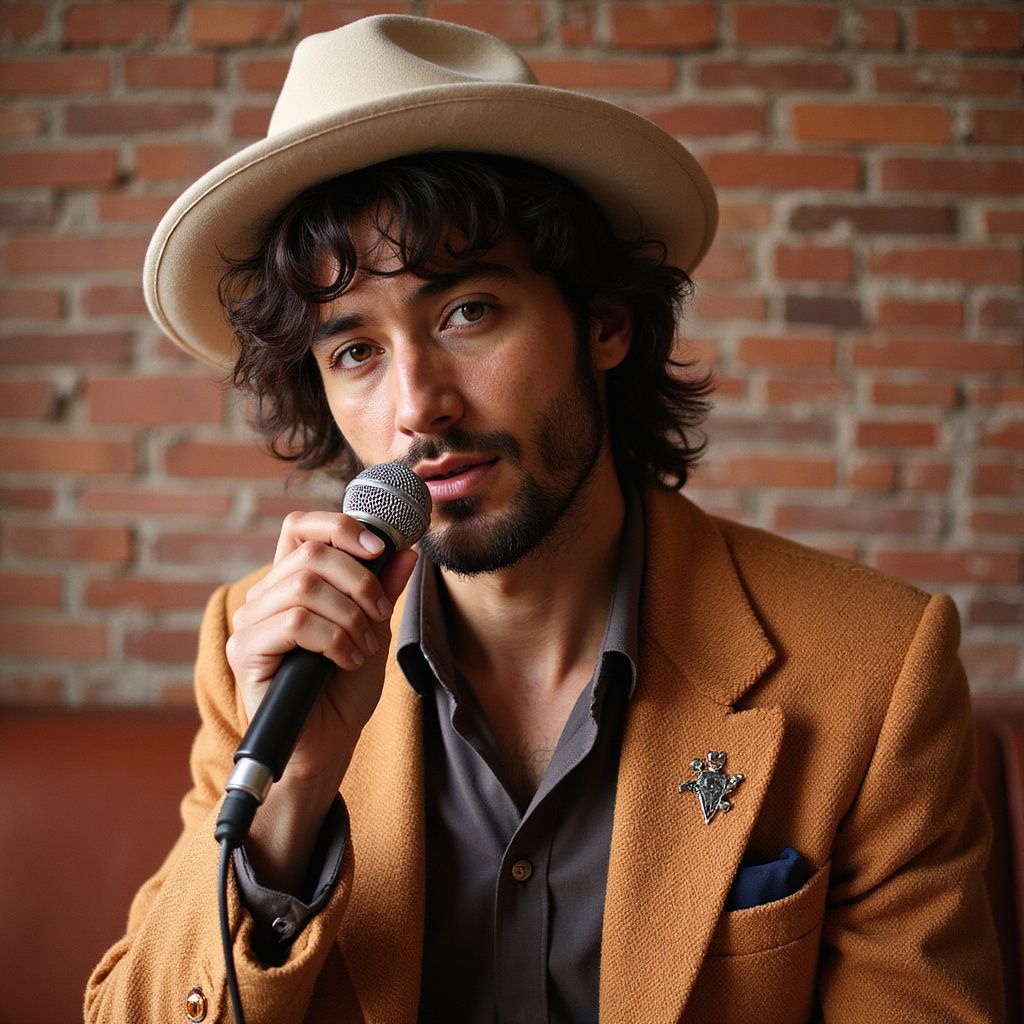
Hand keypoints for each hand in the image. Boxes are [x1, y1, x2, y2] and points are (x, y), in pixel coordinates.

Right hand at [225, 510, 417, 889]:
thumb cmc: (344, 690)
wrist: (329, 747)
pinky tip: (346, 660)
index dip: (339, 525)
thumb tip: (406, 550)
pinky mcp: (246, 653)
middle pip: (310, 553)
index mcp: (292, 584)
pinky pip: (294, 622)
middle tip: (380, 615)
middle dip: (359, 580)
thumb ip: (384, 590)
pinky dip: (333, 638)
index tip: (381, 546)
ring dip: (349, 615)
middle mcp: (265, 598)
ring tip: (364, 646)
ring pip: (304, 587)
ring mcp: (251, 624)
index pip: (300, 527)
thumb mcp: (374, 630)